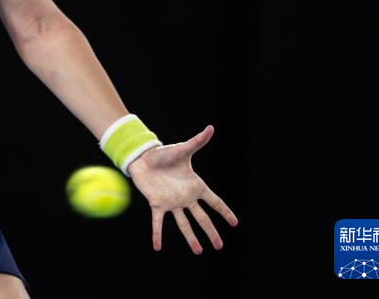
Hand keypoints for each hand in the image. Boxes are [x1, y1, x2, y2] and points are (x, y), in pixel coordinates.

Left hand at [127, 124, 238, 254]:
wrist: (143, 157)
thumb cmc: (164, 154)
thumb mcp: (182, 149)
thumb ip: (197, 141)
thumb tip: (211, 127)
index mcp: (195, 186)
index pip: (214, 201)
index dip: (224, 212)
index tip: (235, 223)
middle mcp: (185, 197)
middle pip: (202, 218)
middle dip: (211, 232)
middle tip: (219, 246)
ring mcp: (172, 202)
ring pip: (184, 224)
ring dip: (190, 238)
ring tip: (198, 251)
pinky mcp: (157, 203)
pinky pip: (158, 222)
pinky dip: (157, 234)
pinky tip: (157, 246)